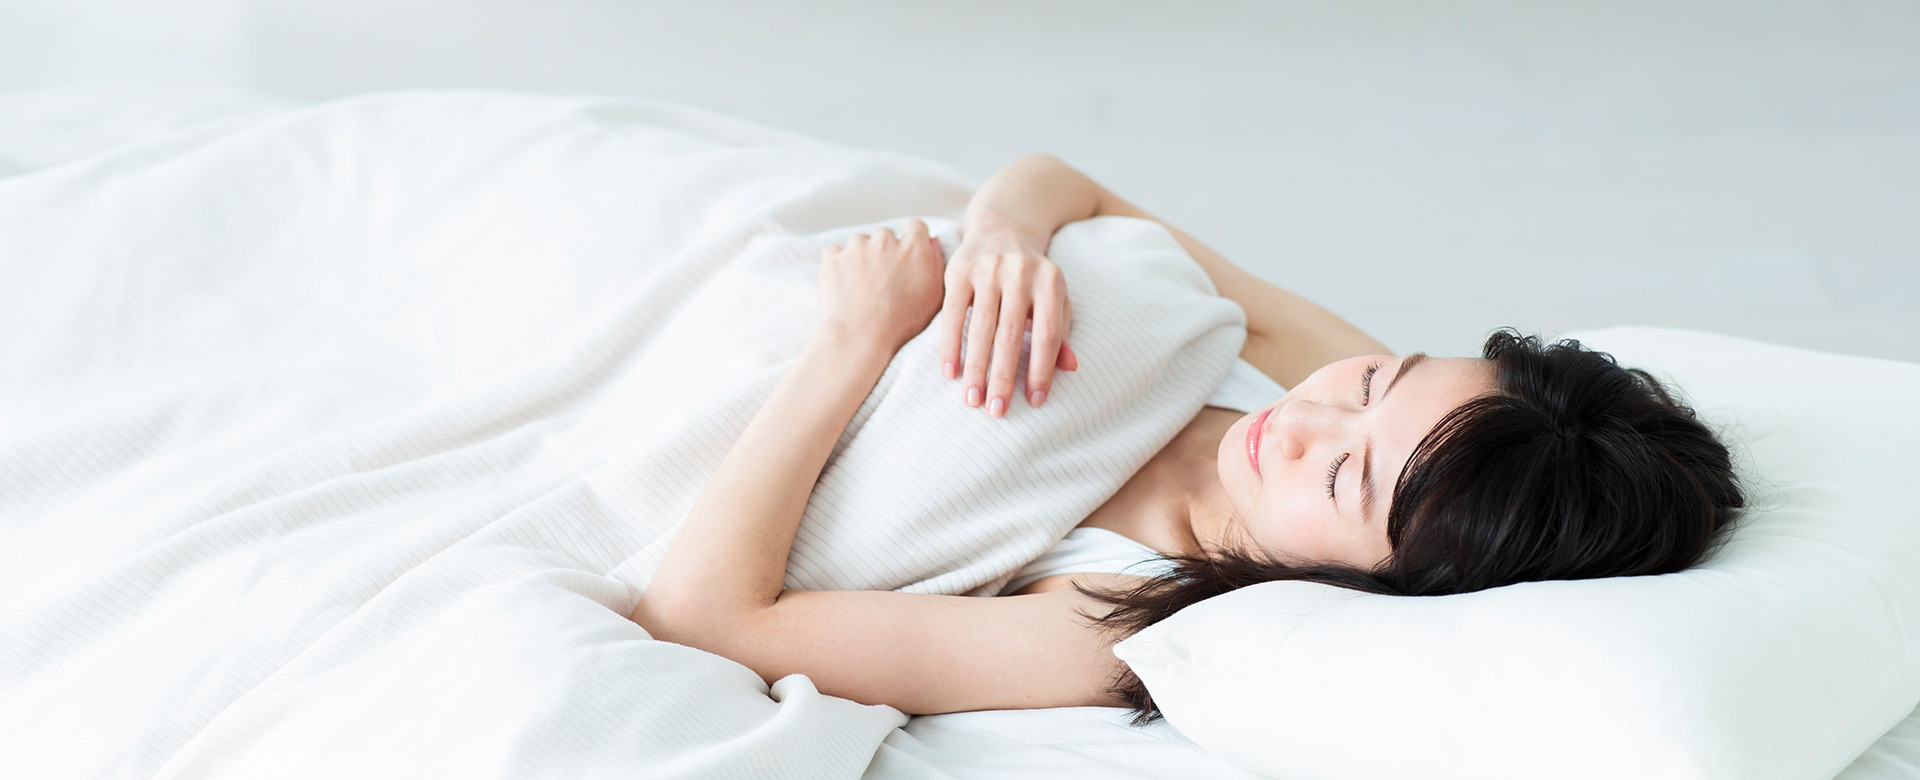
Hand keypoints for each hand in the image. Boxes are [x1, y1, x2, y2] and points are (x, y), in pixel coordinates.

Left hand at [817, 219, 944, 353]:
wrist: (861, 337)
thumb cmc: (901, 323)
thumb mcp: (933, 297)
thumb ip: (936, 265)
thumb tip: (931, 243)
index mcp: (914, 249)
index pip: (915, 226)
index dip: (910, 239)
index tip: (905, 255)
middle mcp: (886, 241)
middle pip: (884, 235)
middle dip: (883, 251)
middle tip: (881, 278)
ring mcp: (856, 247)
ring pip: (859, 243)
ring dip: (859, 257)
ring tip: (860, 286)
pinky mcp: (833, 258)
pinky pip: (834, 252)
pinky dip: (837, 264)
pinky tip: (843, 284)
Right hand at [938, 223, 1078, 416]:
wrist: (1002, 228)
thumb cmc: (1033, 276)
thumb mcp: (1054, 298)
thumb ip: (1061, 332)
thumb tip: (1071, 367)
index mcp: (1050, 281)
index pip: (1048, 334)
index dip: (1042, 370)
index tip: (1034, 401)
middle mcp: (1020, 273)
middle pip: (1012, 335)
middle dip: (1003, 377)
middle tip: (997, 411)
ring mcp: (988, 269)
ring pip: (981, 328)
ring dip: (976, 368)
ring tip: (972, 400)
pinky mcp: (960, 271)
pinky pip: (953, 314)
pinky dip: (951, 345)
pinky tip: (950, 373)